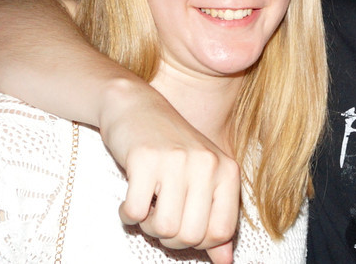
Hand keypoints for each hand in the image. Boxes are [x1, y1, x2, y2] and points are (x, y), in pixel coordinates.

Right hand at [98, 79, 240, 260]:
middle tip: (159, 216)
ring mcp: (178, 160)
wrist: (137, 107)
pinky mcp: (146, 159)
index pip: (221, 232)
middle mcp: (208, 164)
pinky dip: (128, 215)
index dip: (198, 241)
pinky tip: (131, 198)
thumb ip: (214, 219)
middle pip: (191, 235)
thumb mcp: (202, 179)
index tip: (183, 227)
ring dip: (148, 226)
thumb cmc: (172, 150)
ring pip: (165, 227)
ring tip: (147, 205)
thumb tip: (225, 263)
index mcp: (227, 171)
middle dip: (169, 236)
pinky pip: (136, 212)